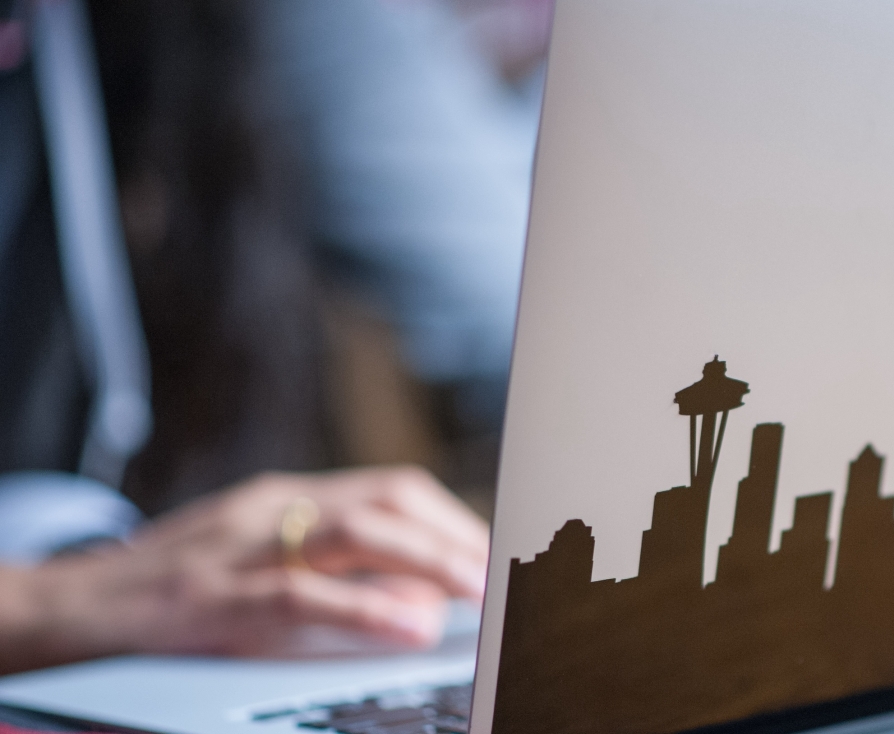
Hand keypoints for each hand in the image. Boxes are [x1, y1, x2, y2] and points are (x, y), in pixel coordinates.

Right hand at [4, 466, 487, 670]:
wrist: (72, 604)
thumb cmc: (179, 589)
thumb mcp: (262, 563)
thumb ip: (338, 572)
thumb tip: (427, 597)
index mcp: (290, 496)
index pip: (395, 490)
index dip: (455, 520)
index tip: (500, 553)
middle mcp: (273, 509)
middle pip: (389, 500)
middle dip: (456, 538)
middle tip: (502, 576)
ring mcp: (243, 548)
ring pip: (356, 534)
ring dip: (430, 562)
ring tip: (476, 593)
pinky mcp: (215, 597)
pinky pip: (302, 596)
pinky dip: (365, 609)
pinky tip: (411, 625)